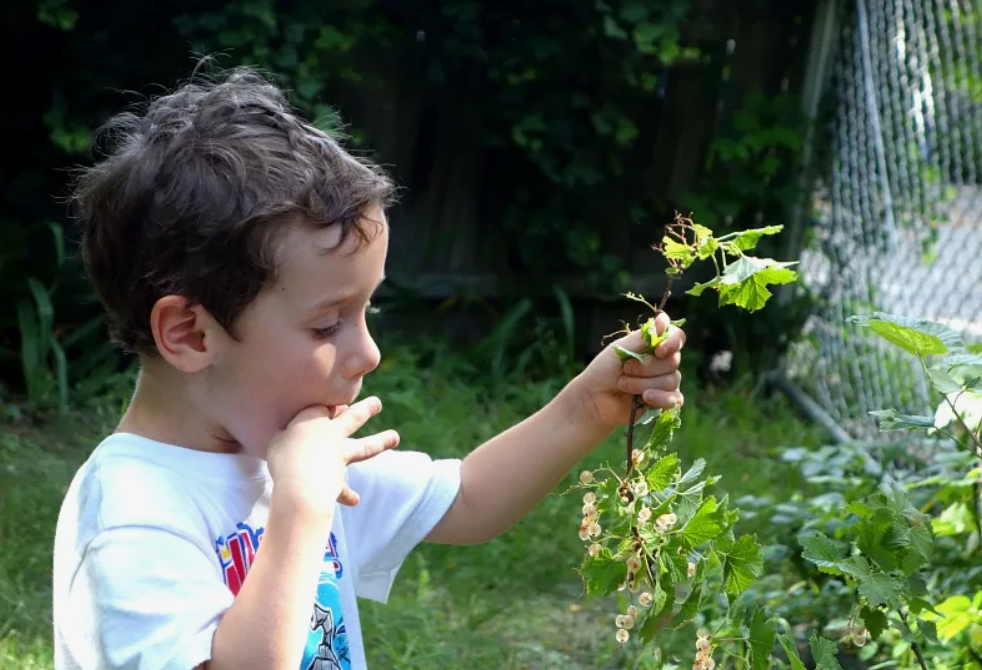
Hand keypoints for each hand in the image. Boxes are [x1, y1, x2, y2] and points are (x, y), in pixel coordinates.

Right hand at [266, 396, 399, 510]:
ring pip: (364, 447)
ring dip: (380, 441)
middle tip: (378, 404)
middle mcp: (332, 435)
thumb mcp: (276, 441)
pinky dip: (348, 494)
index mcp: (314, 419)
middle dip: (365, 410)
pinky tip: (356, 500)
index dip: (330, 406)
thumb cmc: (283, 457)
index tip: (334, 406)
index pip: (325, 407)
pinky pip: (343, 488)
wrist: (301, 485)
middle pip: (353, 418)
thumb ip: (283, 437)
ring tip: (395, 437)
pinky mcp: (338, 480)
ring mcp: (339, 457)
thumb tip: (284, 439)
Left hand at [565, 312, 684, 429]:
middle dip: (647, 367)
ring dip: (643, 383)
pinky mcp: (664, 402)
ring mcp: (665, 382)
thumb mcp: (621, 348)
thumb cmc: (604, 370)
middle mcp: (663, 362)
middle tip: (625, 370)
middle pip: (673, 361)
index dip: (672, 342)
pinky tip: (645, 398)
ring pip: (671, 381)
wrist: (594, 398)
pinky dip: (659, 398)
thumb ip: (644, 336)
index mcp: (654, 345)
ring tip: (623, 385)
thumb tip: (664, 320)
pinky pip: (674, 399)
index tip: (658, 350)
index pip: (677, 337)